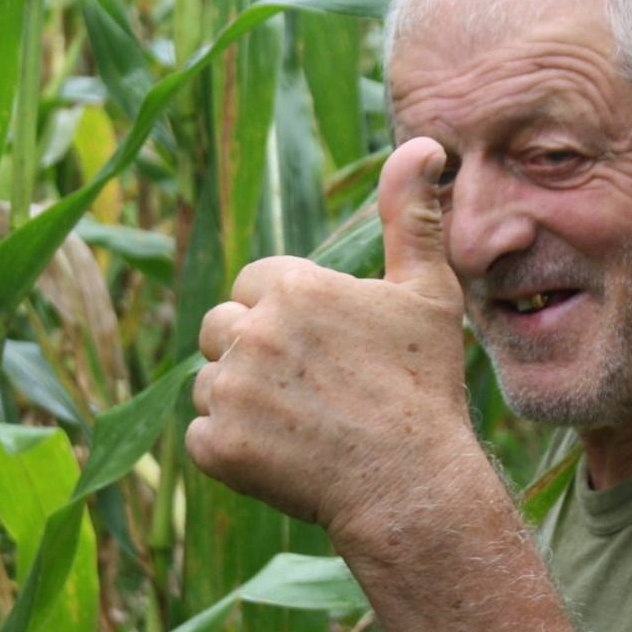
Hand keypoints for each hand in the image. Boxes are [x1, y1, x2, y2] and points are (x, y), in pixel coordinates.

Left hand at [185, 137, 480, 551]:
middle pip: (220, 329)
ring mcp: (228, 391)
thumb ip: (409, 217)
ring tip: (302, 427)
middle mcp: (251, 331)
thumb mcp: (428, 294)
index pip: (256, 286)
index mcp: (293, 286)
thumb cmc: (424, 389)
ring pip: (210, 384)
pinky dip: (233, 452)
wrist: (413, 487)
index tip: (326, 352)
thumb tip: (422, 144)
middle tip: (312, 392)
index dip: (288, 318)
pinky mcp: (215, 446)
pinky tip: (284, 459)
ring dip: (242, 404)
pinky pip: (202, 438)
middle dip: (254, 355)